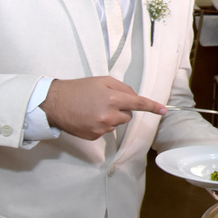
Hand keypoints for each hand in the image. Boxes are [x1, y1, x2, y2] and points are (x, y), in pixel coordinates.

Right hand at [40, 77, 164, 139]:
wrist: (54, 103)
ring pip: (117, 123)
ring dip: (111, 117)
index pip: (138, 104)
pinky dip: (101, 125)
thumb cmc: (78, 89)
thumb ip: (122, 88)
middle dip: (121, 109)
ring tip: (94, 109)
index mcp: (113, 99)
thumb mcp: (102, 80)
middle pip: (128, 115)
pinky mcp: (95, 136)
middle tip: (105, 101)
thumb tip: (134, 98)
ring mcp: (102, 128)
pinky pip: (106, 130)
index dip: (152, 107)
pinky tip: (89, 117)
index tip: (163, 111)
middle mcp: (109, 116)